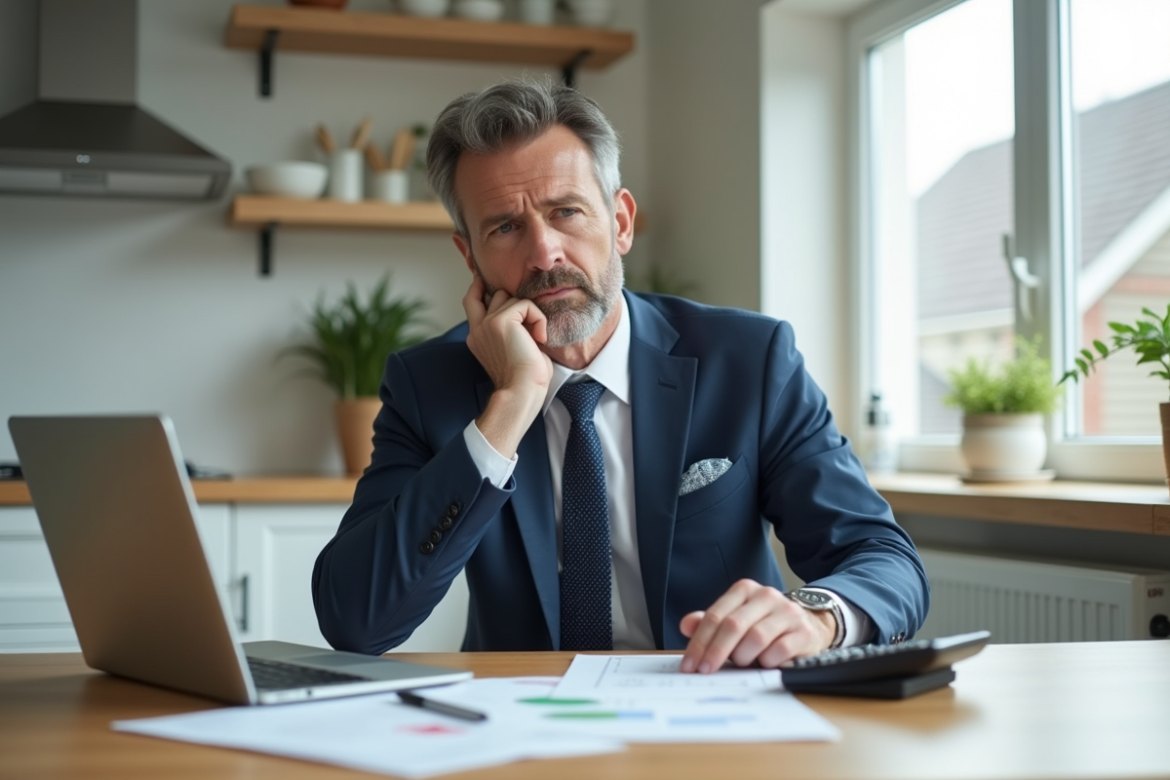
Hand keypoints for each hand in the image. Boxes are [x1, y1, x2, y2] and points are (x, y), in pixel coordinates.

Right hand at [462, 274, 553, 456]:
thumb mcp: (514, 349)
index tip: (483, 277)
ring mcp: (486, 323)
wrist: (521, 392)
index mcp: (477, 337)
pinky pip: (525, 304)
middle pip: (492, 293)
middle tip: (530, 318)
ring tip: (535, 337)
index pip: (472, 301)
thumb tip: (523, 310)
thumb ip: (512, 329)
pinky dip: (538, 319)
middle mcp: (477, 328)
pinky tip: (539, 338)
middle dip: (514, 301)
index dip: (478, 286)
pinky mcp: (500, 321)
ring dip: (529, 313)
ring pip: (511, 297)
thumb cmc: (526, 379)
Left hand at [678, 579, 836, 672]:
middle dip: (715, 652)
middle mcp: (766, 596)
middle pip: (733, 625)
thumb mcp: (735, 620)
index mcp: (745, 590)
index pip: (715, 616)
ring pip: (756, 637)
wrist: (808, 624)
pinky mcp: (804, 632)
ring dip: (743, 656)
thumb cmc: (763, 625)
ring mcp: (787, 612)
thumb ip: (710, 623)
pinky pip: (779, 650)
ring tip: (742, 662)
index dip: (699, 642)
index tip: (690, 664)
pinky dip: (766, 661)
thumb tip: (686, 625)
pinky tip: (764, 663)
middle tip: (705, 671)